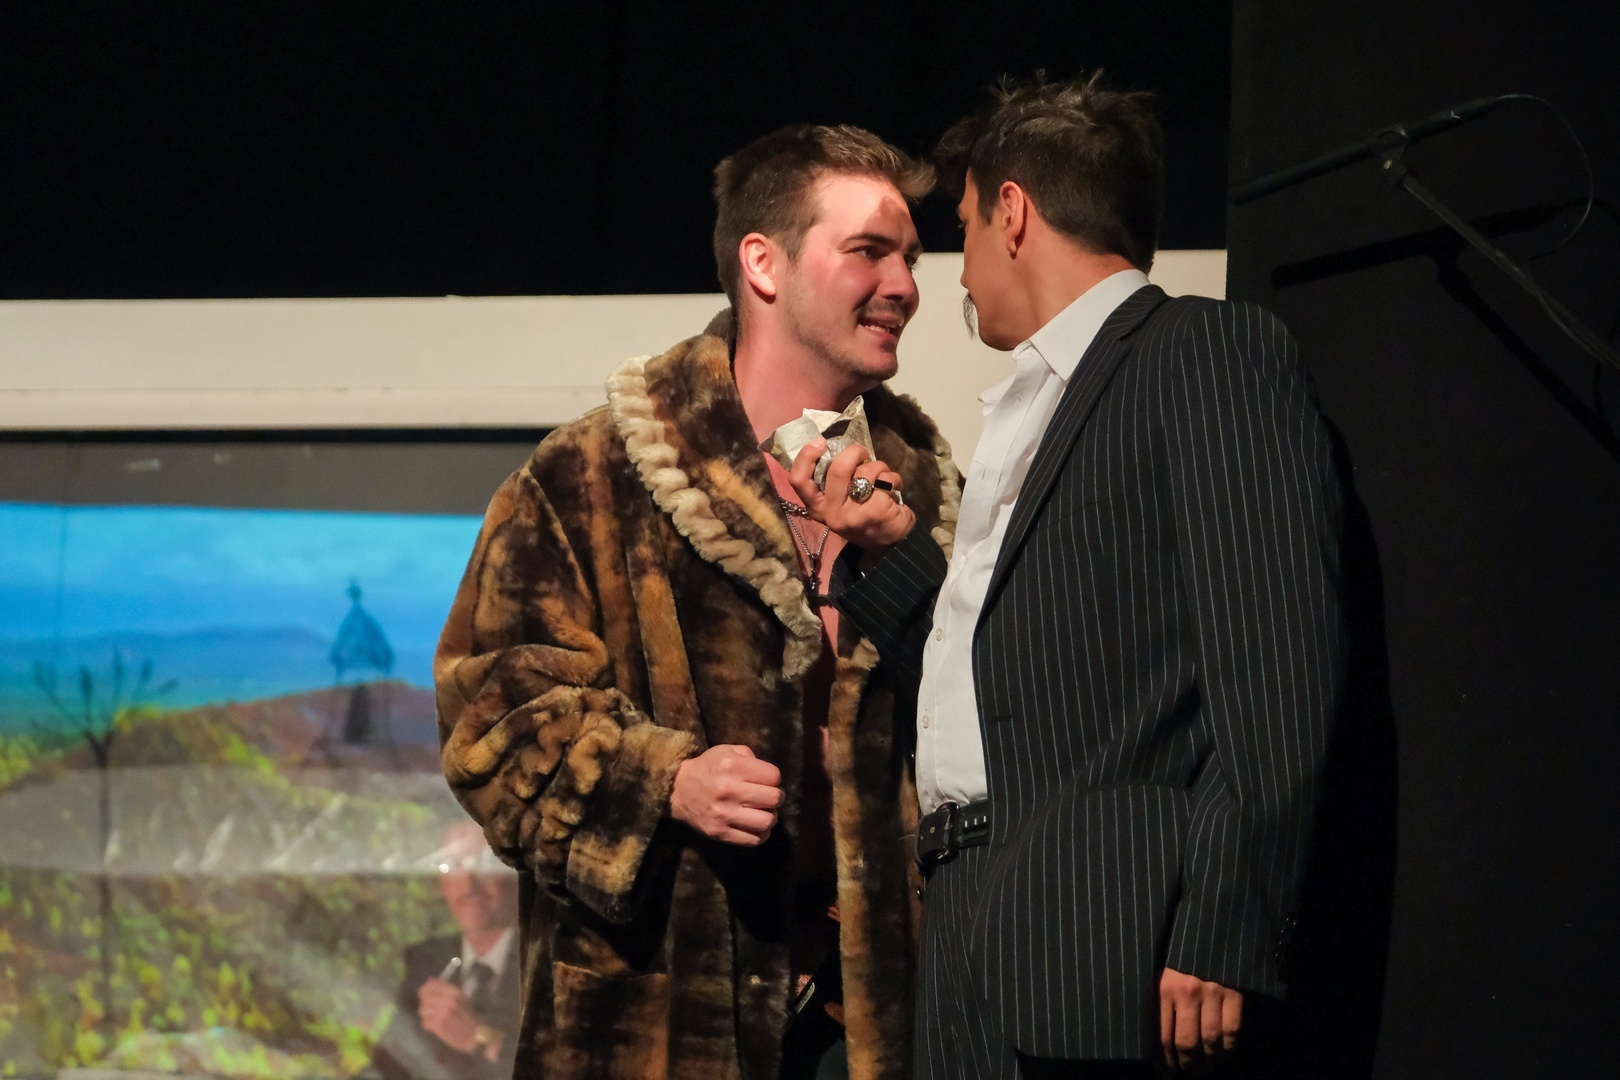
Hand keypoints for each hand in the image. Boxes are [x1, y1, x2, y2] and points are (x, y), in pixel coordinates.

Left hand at [417, 977, 481, 1054]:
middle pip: (424, 997)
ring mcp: (443, 1013)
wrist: (475, 1036)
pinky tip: (435, 1026)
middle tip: (430, 1010)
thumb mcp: (460, 999)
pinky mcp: (439, 1025)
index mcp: (455, 992)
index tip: (425, 995)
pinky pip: (425, 1022)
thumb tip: (430, 980)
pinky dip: (428, 1025)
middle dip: (424, 1003)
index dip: (425, 990)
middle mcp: (449, 1000)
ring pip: (423, 1009)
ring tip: (433, 1018)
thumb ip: (445, 989)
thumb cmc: (468, 1017)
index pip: (431, 986)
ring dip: (426, 1015)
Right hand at [669, 744, 782, 845]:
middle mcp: (729, 790)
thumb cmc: (707, 768)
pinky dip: (760, 834)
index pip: (774, 776)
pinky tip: (755, 825)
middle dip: (776, 797)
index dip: (773, 778)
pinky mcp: (720, 833)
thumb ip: (750, 757)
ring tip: (763, 812)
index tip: (766, 780)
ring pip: (767, 821)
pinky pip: (753, 840)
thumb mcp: (726, 751)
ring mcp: (724, 814)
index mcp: (733, 767)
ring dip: (770, 817)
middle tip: (768, 797)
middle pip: (774, 798)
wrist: (677, 790)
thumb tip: (770, 777)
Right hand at [788, 438, 915, 560]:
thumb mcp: (841, 503)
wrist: (892, 545)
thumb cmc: (864, 516)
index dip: (806, 456)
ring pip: (865, 472)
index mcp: (818, 508)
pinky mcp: (875, 511)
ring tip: (883, 479)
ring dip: (879, 467)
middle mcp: (831, 514)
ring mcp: (853, 514)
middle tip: (863, 453)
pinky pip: (885, 480)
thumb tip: (835, 446)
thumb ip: (833, 481)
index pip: (799, 481)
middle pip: (838, 469)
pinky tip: (894, 489)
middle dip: (855, 452)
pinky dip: (893, 478)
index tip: (820, 442)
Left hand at [1159, 967, 1240, 1073]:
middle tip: (1186, 1073)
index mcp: (1161, 988)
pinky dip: (1228, 1048)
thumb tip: (1151, 1050)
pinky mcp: (1234, 992)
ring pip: (1210, 1040)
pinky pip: (1232, 1030)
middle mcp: (1186, 991)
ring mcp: (1212, 991)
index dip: (1164, 1062)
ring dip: (1208, 1062)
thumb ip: (1154, 1007)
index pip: (1160, 1037)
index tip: (1166, 1073)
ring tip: (1204, 1067)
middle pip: (1186, 1043)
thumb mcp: (1156, 977)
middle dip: (1186, 1065)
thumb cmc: (1174, 959)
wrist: (1204, 935)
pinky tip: (1222, 1053)